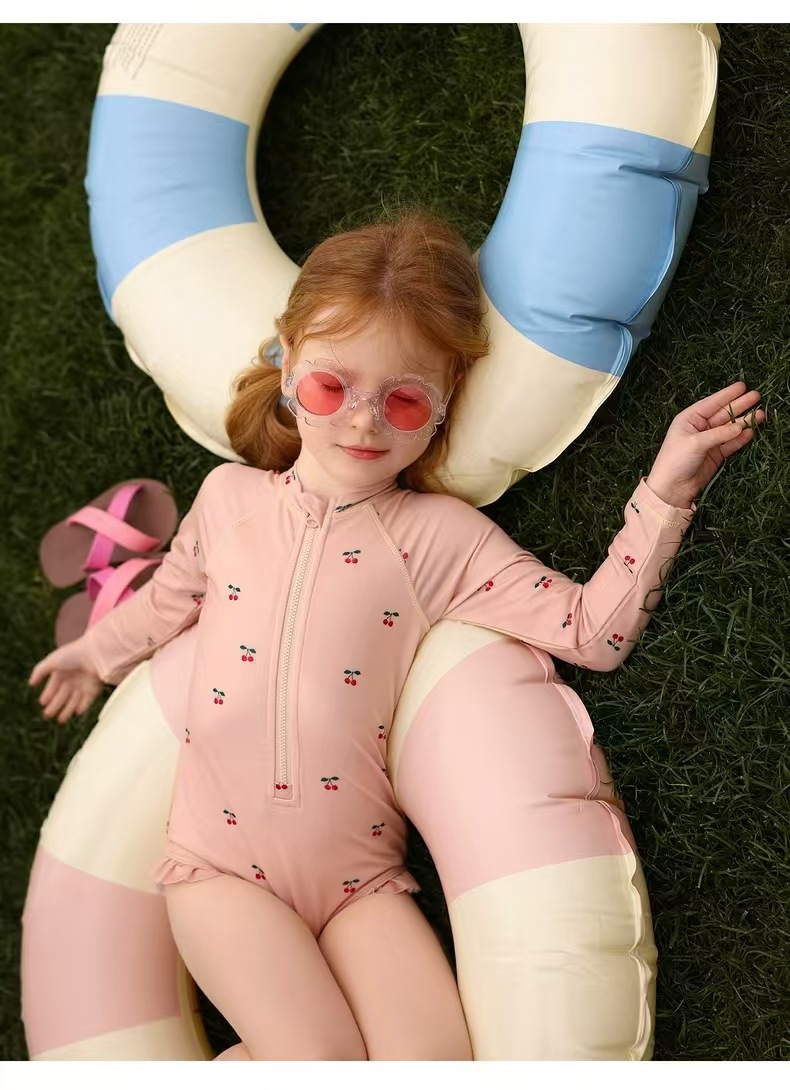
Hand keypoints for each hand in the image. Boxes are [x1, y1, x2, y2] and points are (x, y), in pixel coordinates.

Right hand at [28, 637, 103, 724]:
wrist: (95, 653)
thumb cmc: (73, 655)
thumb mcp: (52, 661)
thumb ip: (39, 672)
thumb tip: (31, 684)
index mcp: (62, 672)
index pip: (53, 686)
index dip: (48, 695)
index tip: (42, 703)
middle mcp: (73, 679)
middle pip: (62, 696)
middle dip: (55, 706)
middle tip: (47, 715)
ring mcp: (84, 685)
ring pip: (74, 701)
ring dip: (67, 711)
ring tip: (60, 720)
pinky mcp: (94, 689)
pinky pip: (87, 701)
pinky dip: (82, 707)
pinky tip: (76, 713)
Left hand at [646, 381, 765, 507]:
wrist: (671, 488)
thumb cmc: (676, 460)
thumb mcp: (696, 443)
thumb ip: (719, 434)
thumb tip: (741, 426)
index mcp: (689, 419)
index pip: (711, 403)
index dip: (727, 395)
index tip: (743, 386)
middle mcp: (700, 428)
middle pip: (723, 414)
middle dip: (740, 405)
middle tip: (757, 396)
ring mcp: (709, 441)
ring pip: (730, 428)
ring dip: (745, 421)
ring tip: (761, 414)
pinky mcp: (715, 455)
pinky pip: (731, 443)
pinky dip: (741, 438)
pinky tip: (752, 431)